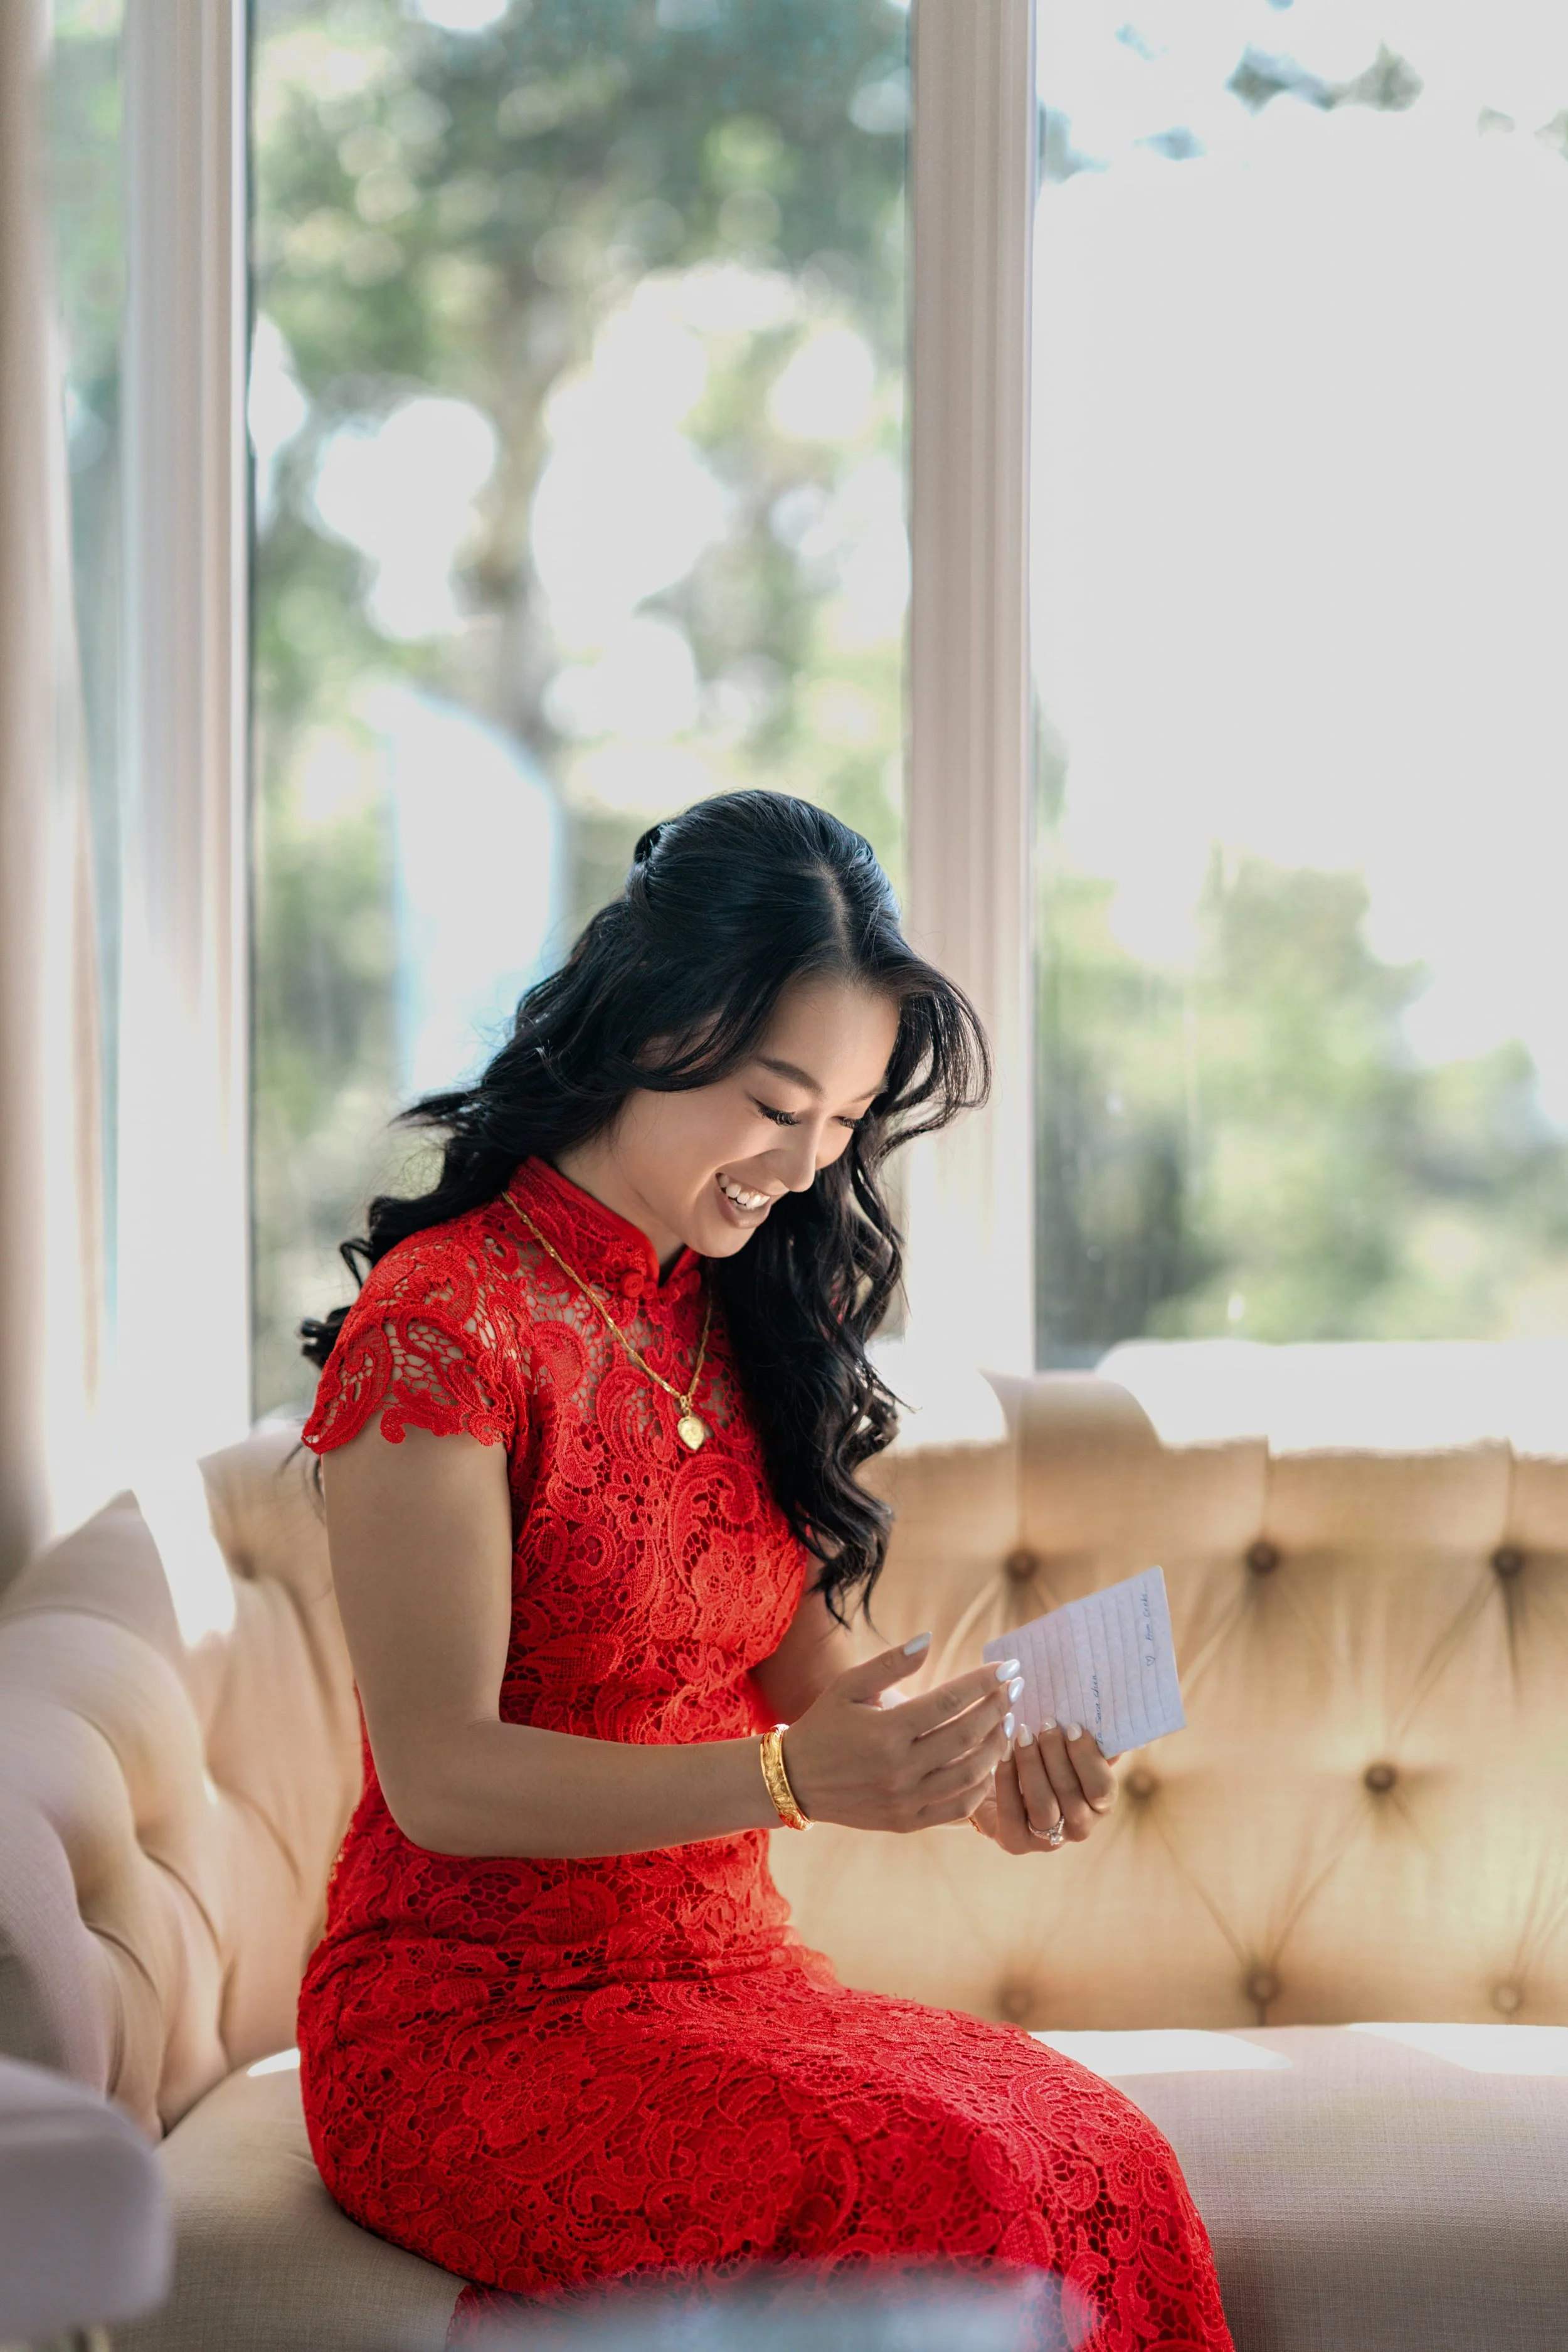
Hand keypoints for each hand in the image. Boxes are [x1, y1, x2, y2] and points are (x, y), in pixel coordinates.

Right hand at [781, 1637, 1019, 1833]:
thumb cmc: (825, 1724)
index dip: (982, 1682)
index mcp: (885, 1731)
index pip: (948, 1702)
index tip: (1007, 1666)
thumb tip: (929, 1638)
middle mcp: (898, 1769)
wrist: (796, 1780)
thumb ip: (890, 1663)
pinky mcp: (909, 1821)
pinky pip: (959, 1807)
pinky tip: (989, 1761)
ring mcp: (906, 1800)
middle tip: (1015, 1688)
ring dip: (996, 1746)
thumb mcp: (849, 1685)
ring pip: (969, 1775)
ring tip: (1006, 1721)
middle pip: (966, 1736)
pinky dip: (981, 1784)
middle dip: (998, 1708)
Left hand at [970, 1718, 1119, 1854]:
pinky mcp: (1015, 1842)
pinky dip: (1007, 1776)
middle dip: (1056, 1754)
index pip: (1102, 1789)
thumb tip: (1107, 1721)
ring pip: (1043, 1806)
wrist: (1001, 1791)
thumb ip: (1091, 1742)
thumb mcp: (1070, 1752)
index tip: (1072, 1726)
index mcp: (1100, 1806)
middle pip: (1071, 1795)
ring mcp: (1046, 1841)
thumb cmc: (1045, 1762)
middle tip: (1045, 1723)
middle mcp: (1078, 1828)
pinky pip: (1011, 1810)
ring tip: (1023, 1735)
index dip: (1088, 1758)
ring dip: (1032, 1765)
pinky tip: (1004, 1751)